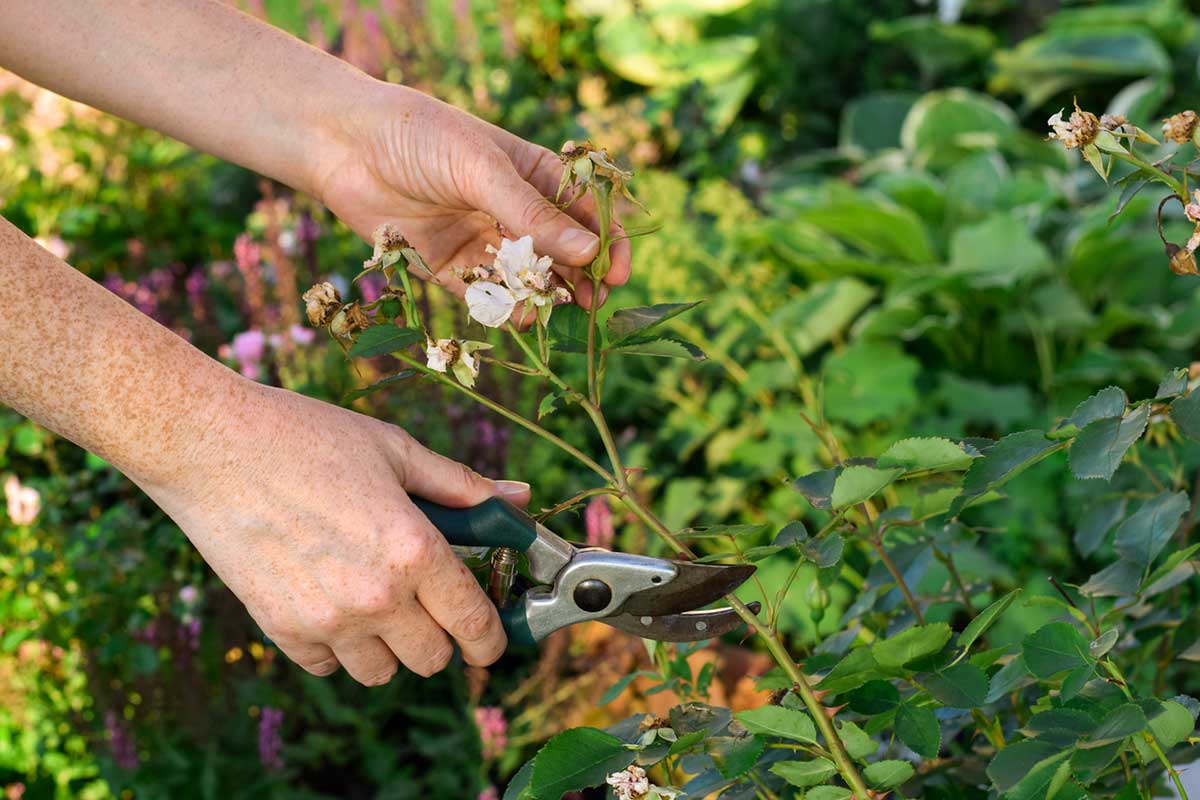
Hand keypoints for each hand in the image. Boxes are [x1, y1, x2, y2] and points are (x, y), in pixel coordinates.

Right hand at [141, 379, 530, 684]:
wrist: (211, 445)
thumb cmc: (307, 436)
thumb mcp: (396, 450)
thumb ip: (462, 486)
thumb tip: (518, 499)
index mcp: (413, 549)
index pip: (474, 625)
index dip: (491, 638)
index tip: (490, 637)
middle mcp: (375, 596)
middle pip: (433, 660)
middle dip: (441, 635)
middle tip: (430, 602)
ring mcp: (325, 620)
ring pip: (381, 673)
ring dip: (388, 645)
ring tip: (377, 599)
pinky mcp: (280, 629)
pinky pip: (327, 665)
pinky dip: (336, 645)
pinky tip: (331, 599)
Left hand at [313, 82, 630, 308]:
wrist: (343, 146)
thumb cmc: (420, 137)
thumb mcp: (482, 169)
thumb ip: (532, 215)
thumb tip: (589, 252)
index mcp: (532, 172)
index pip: (584, 209)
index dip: (606, 239)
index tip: (617, 270)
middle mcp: (512, 209)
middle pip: (560, 249)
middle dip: (580, 276)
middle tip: (595, 302)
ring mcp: (482, 239)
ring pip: (526, 276)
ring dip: (545, 295)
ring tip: (556, 311)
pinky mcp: (450, 267)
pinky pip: (486, 295)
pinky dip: (505, 308)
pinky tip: (521, 318)